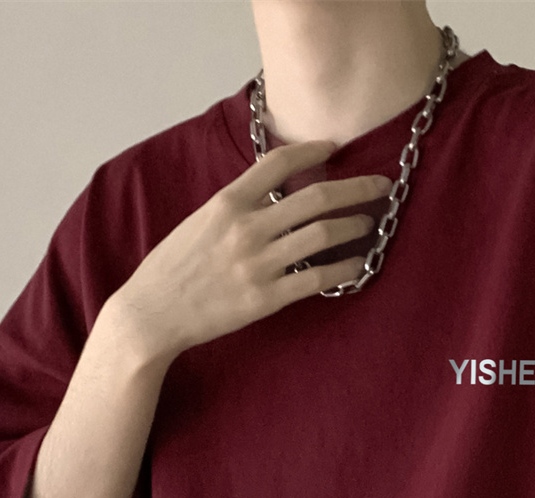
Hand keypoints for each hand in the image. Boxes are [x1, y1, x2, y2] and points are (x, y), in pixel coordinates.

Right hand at [109, 138, 391, 364]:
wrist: (152, 313)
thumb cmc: (173, 268)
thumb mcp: (200, 222)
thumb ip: (237, 206)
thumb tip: (273, 195)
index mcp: (228, 202)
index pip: (281, 162)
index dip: (315, 150)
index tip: (336, 148)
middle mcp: (246, 228)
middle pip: (316, 197)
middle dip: (356, 188)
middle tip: (381, 185)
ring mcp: (258, 264)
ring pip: (323, 235)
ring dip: (355, 226)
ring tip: (371, 223)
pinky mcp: (265, 299)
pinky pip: (316, 279)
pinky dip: (344, 269)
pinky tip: (359, 264)